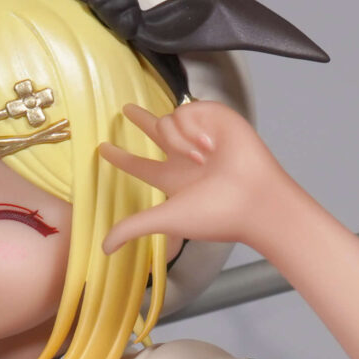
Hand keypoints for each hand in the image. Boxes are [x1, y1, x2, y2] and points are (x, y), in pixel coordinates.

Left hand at [97, 100, 312, 255]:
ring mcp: (199, 136)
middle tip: (126, 109)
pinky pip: (185, 110)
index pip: (140, 166)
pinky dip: (193, 129)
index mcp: (172, 179)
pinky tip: (211, 145)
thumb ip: (132, 227)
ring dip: (179, 141)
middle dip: (141, 119)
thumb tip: (103, 248)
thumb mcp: (166, 219)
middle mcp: (184, 157)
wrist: (255, 198)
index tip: (103, 149)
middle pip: (155, 132)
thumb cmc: (217, 214)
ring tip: (202, 159)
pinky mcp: (214, 117)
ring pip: (165, 122)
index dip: (121, 158)